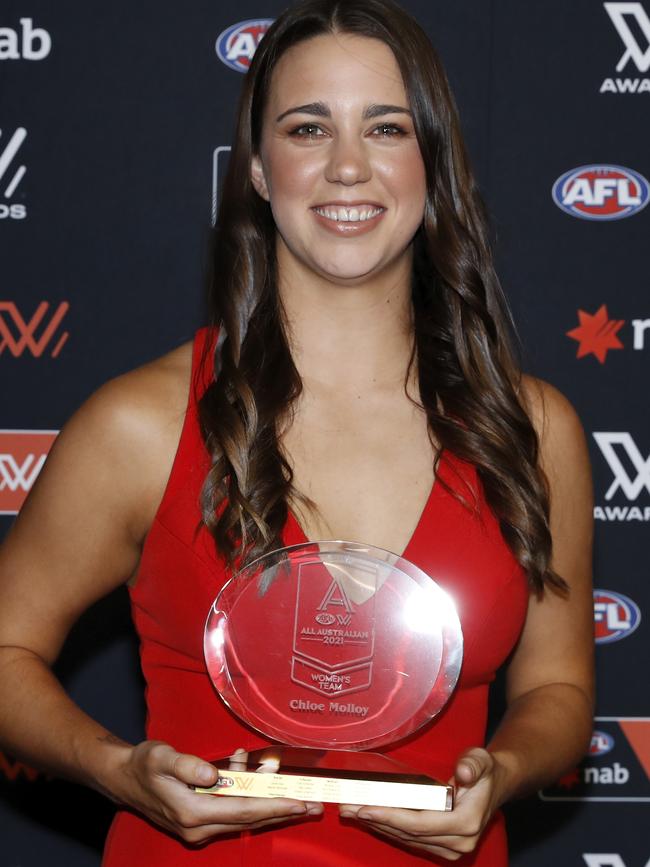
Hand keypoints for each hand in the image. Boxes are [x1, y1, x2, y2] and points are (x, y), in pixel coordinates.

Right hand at [111, 741, 322, 845]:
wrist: (123, 778)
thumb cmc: (143, 764)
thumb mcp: (160, 756)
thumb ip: (187, 764)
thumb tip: (215, 773)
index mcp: (193, 812)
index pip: (243, 811)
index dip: (274, 806)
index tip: (300, 803)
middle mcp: (199, 826)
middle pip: (250, 819)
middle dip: (283, 811)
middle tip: (315, 806)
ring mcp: (200, 827)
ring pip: (244, 815)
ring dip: (269, 801)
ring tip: (297, 790)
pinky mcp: (201, 820)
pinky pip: (233, 809)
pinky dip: (248, 793)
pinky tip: (250, 766)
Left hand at [338, 748, 500, 860]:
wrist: (495, 785)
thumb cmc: (485, 770)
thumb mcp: (482, 759)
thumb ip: (473, 764)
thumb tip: (463, 771)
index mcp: (465, 824)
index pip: (420, 823)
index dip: (391, 817)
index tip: (365, 808)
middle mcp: (458, 842)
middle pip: (408, 833)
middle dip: (376, 820)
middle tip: (347, 808)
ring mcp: (450, 848)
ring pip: (406, 838)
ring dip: (378, 825)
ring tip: (351, 812)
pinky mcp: (442, 847)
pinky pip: (410, 839)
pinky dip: (389, 828)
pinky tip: (371, 818)